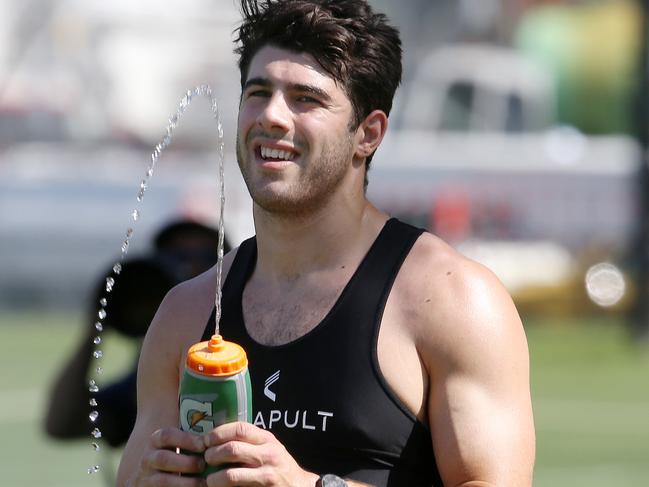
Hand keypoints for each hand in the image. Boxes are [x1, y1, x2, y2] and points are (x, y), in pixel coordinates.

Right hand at [131, 427, 206, 485]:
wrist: (153, 477)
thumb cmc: (175, 456)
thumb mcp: (176, 444)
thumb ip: (190, 441)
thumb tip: (215, 438)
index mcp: (156, 441)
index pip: (167, 435)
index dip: (186, 440)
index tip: (203, 445)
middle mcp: (148, 458)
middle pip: (164, 458)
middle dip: (187, 463)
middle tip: (204, 465)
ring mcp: (147, 477)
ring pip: (163, 481)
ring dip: (186, 483)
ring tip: (203, 483)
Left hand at [203, 422, 318, 485]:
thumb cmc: (279, 466)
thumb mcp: (269, 447)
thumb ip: (251, 441)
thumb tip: (218, 436)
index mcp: (267, 439)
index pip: (239, 428)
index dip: (218, 433)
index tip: (205, 439)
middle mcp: (268, 454)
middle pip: (232, 449)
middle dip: (212, 454)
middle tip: (205, 459)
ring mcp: (266, 475)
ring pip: (231, 474)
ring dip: (214, 477)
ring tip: (209, 479)